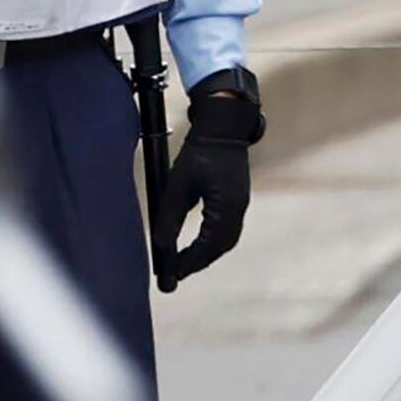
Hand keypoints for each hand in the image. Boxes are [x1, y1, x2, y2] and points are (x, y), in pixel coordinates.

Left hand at [155, 68, 259, 289]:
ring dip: (206, 253)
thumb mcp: (179, 184)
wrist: (223, 127)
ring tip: (185, 262)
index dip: (190, 263)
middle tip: (177, 272)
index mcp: (226, 208)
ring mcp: (240, 205)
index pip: (208, 246)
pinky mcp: (237, 199)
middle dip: (198, 262)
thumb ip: (170, 216)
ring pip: (225, 240)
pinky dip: (213, 241)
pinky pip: (227, 229)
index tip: (173, 274)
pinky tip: (199, 242)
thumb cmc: (200, 152)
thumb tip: (160, 245)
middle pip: (220, 247)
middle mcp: (238, 210)